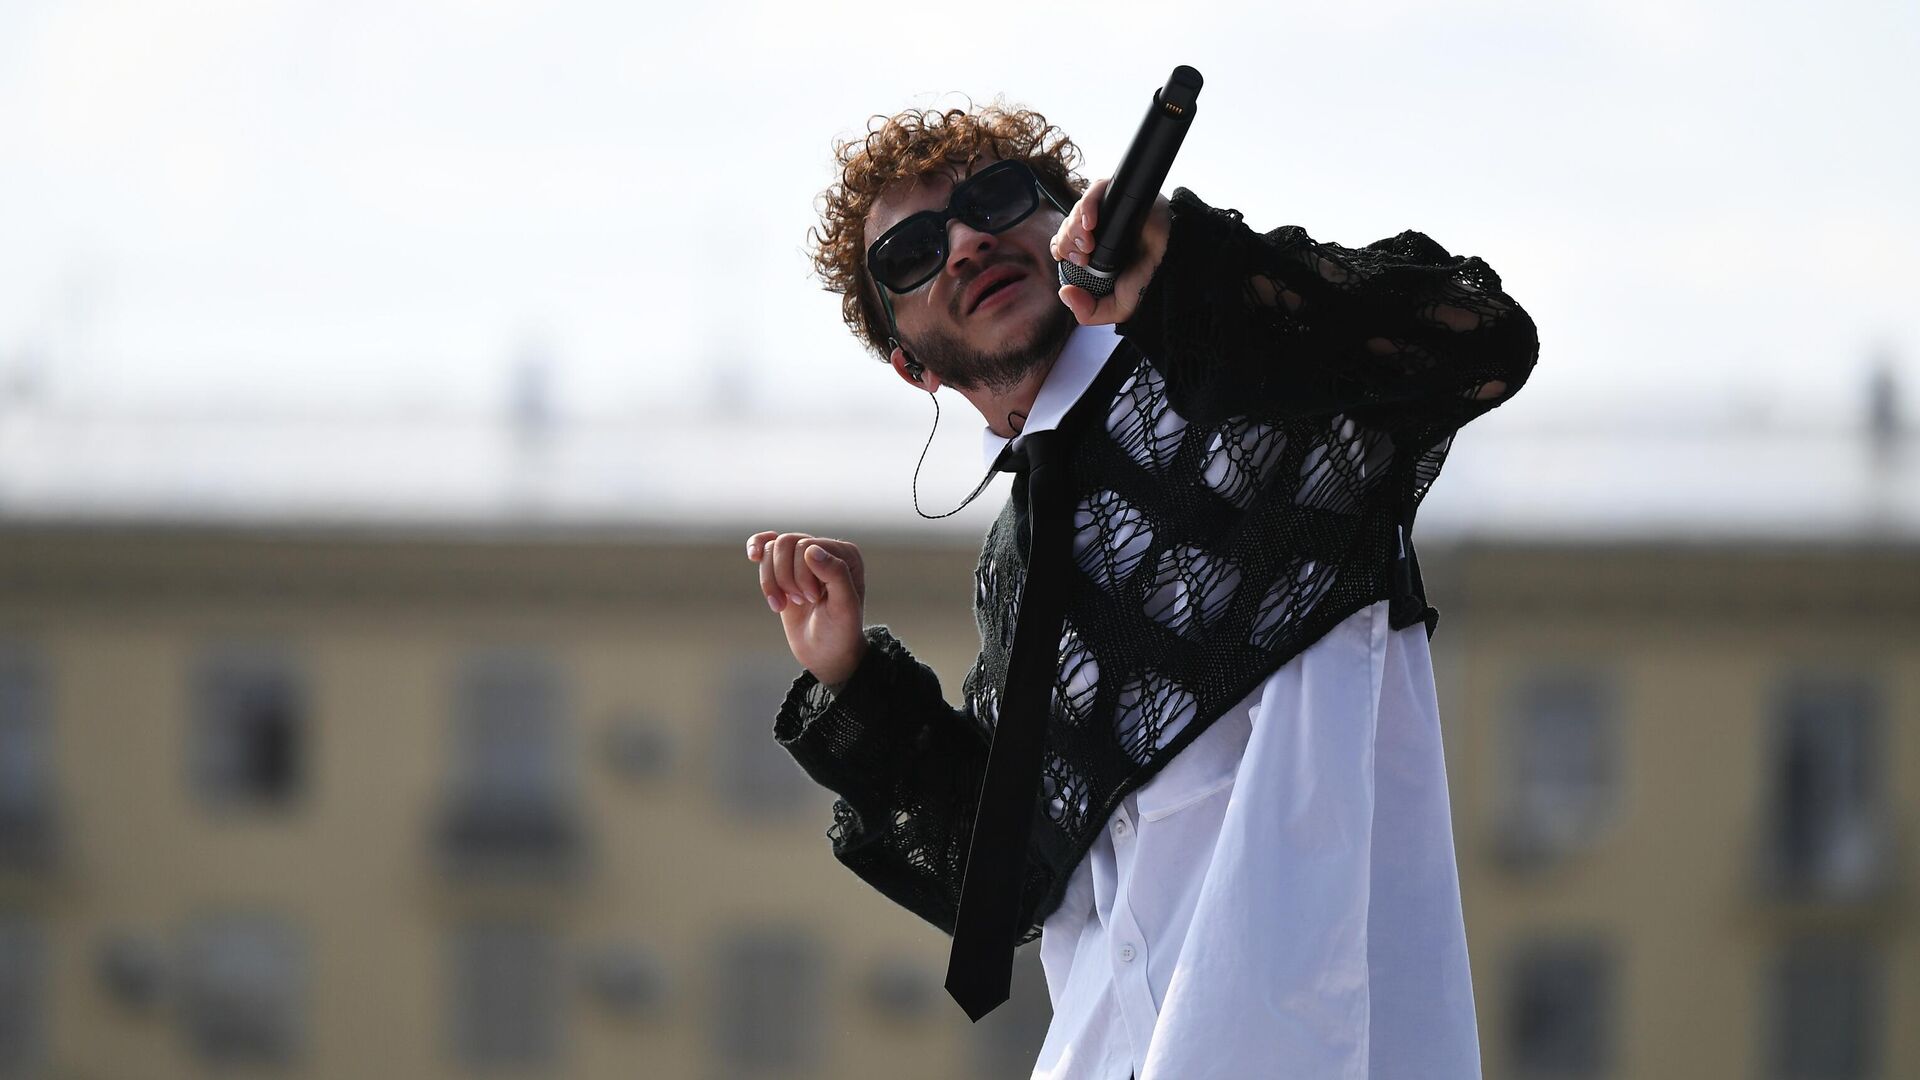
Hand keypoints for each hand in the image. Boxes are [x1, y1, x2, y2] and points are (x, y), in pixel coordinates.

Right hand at [747, 531, 868, 689]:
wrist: (825, 653)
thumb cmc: (840, 631)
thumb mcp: (844, 607)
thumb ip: (835, 575)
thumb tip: (811, 549)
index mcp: (846, 554)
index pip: (807, 546)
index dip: (803, 575)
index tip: (814, 600)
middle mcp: (825, 549)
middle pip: (786, 543)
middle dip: (786, 578)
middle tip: (800, 602)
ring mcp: (804, 557)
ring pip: (772, 547)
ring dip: (771, 580)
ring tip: (784, 604)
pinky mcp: (786, 566)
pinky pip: (766, 544)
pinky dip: (757, 547)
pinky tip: (753, 557)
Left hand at [1049, 177, 1170, 325]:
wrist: (1174, 262)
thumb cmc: (1149, 280)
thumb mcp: (1117, 308)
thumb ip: (1088, 312)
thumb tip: (1065, 293)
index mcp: (1095, 250)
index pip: (1065, 241)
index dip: (1060, 246)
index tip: (1065, 258)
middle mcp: (1100, 229)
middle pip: (1067, 225)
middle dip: (1066, 241)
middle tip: (1081, 256)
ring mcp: (1110, 211)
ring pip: (1077, 210)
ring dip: (1075, 228)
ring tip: (1088, 245)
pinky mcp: (1122, 196)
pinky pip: (1096, 191)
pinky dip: (1088, 206)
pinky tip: (1091, 224)